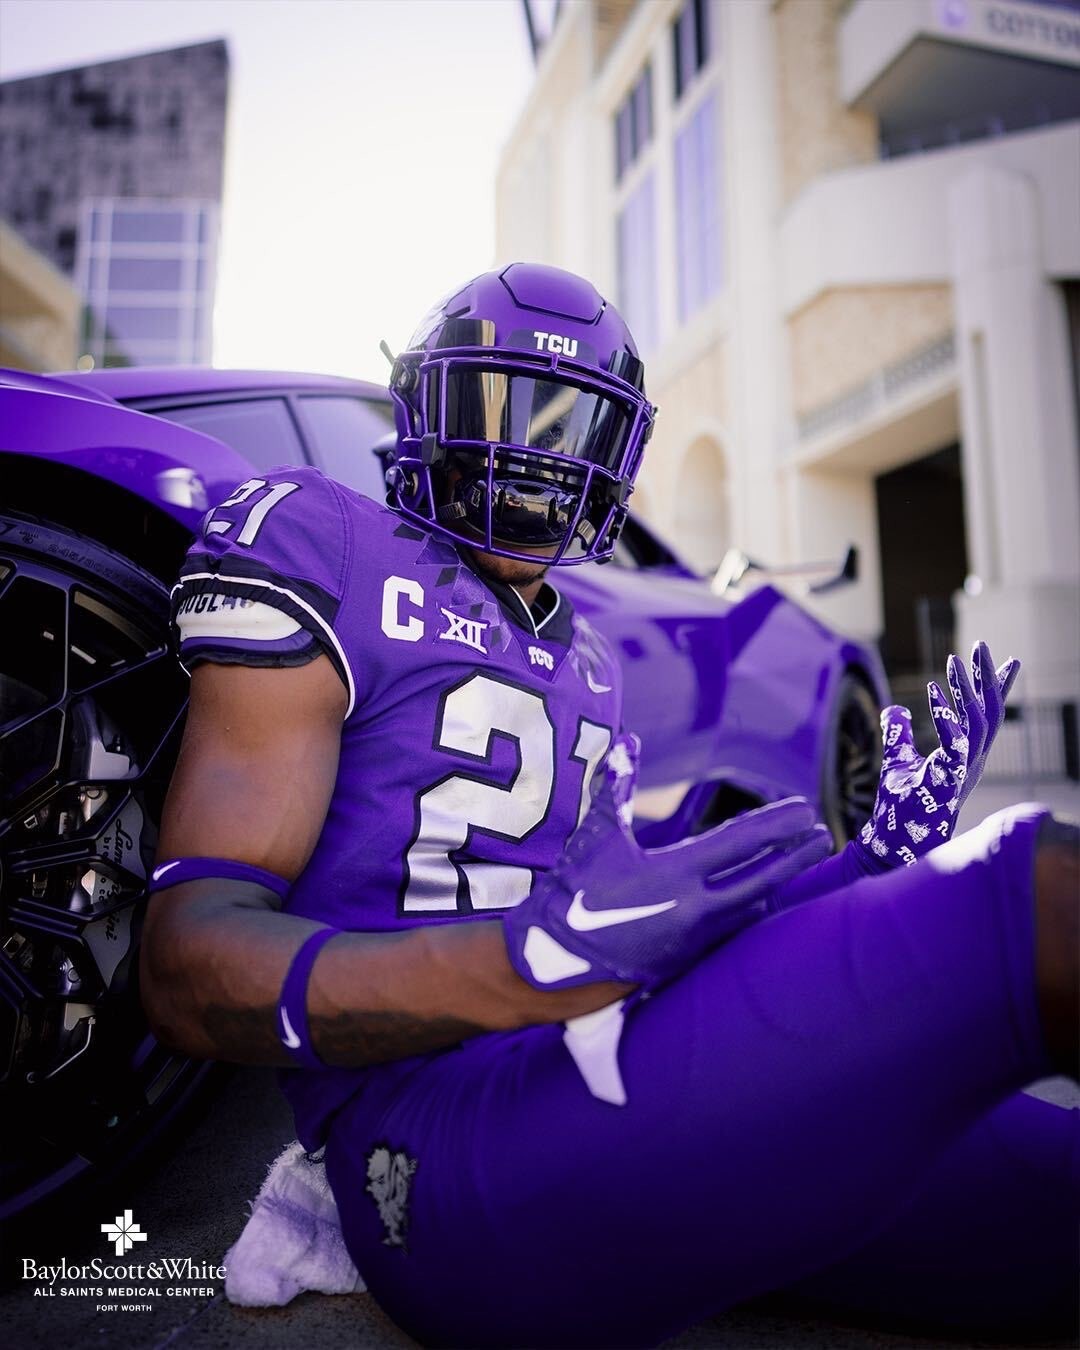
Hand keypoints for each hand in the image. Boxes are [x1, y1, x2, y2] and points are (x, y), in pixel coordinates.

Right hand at [504, 734, 831, 989]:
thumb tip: (628, 739)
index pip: (740, 844)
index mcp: (675, 875)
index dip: (776, 825)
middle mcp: (695, 909)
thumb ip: (617, 787)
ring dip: (775, 883)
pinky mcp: (685, 957)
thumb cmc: (573, 892)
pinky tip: (758, 898)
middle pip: (762, 879)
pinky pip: (730, 927)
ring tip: (797, 862)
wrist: (554, 961)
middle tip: (824, 836)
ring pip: (750, 906)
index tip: (806, 810)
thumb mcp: (596, 837)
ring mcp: (694, 938)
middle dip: (795, 856)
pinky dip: (749, 908)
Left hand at [857, 641, 1019, 867]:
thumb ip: (899, 734)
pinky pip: (955, 743)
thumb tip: (894, 709)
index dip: (995, 689)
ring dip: (967, 689)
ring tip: (953, 660)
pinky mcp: (948, 780)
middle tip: (980, 645)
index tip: (1004, 660)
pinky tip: (932, 691)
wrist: (892, 842)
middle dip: (987, 677)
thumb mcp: (897, 761)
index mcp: (965, 757)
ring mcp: (963, 772)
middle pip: (990, 712)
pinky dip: (946, 716)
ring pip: (979, 721)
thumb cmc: (900, 806)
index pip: (986, 716)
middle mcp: (971, 762)